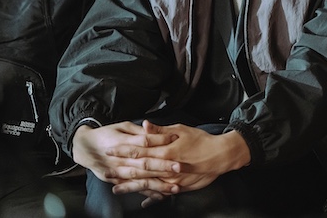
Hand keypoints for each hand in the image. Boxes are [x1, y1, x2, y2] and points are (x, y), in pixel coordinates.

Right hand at [72, 121, 181, 200]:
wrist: (84, 146)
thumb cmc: (106, 133)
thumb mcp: (122, 126)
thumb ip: (137, 131)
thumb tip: (152, 128)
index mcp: (123, 142)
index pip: (144, 141)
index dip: (160, 140)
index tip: (175, 139)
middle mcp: (121, 158)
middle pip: (144, 163)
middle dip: (162, 166)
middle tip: (179, 167)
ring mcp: (118, 171)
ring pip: (140, 179)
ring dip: (157, 184)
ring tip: (173, 187)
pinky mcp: (116, 180)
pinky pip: (133, 188)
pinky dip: (146, 193)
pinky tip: (159, 197)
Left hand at [108, 121, 249, 201]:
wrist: (220, 155)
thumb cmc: (202, 140)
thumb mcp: (182, 130)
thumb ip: (161, 130)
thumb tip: (145, 125)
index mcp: (166, 150)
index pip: (140, 149)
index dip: (124, 150)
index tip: (110, 150)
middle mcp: (166, 166)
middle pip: (139, 168)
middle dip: (121, 170)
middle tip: (105, 172)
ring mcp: (172, 179)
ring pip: (147, 183)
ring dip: (131, 186)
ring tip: (116, 188)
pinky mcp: (179, 187)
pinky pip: (161, 194)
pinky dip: (151, 198)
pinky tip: (141, 202)